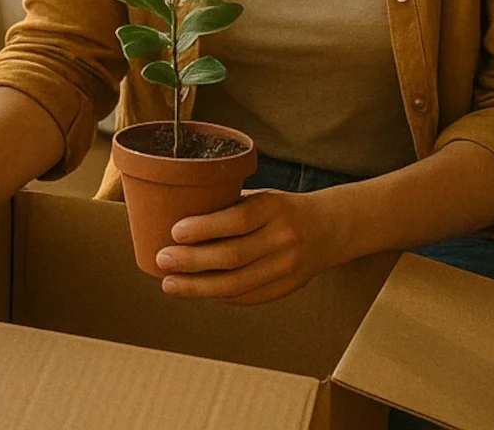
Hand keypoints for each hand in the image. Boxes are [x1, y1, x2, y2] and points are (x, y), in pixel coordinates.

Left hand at [155, 187, 350, 303]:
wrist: (331, 229)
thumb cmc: (282, 209)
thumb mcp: (261, 196)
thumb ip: (229, 207)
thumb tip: (177, 217)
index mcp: (275, 208)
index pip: (236, 220)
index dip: (204, 228)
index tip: (174, 232)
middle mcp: (283, 239)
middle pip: (233, 257)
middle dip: (192, 261)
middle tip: (162, 260)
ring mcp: (288, 267)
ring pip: (238, 284)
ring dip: (199, 287)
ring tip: (171, 284)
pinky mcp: (288, 288)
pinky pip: (249, 297)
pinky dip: (220, 295)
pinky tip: (199, 291)